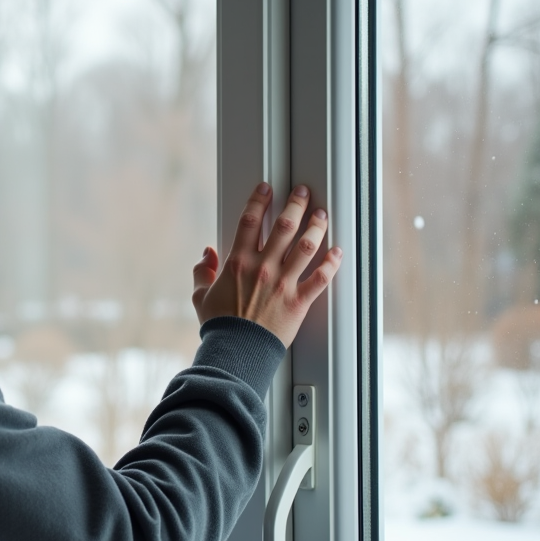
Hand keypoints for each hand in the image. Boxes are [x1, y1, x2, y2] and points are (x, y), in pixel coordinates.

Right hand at [192, 182, 342, 346]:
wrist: (236, 352)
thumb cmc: (219, 327)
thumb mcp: (200, 297)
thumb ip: (203, 272)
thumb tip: (207, 253)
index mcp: (237, 262)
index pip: (250, 220)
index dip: (260, 199)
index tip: (267, 188)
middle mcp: (263, 268)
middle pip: (284, 226)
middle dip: (296, 204)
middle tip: (303, 192)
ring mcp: (283, 283)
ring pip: (306, 246)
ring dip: (317, 226)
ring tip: (322, 215)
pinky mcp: (299, 301)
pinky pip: (321, 278)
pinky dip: (332, 263)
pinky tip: (338, 251)